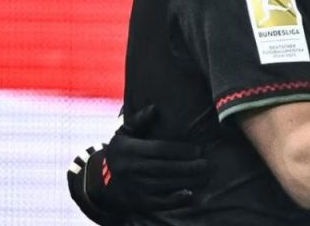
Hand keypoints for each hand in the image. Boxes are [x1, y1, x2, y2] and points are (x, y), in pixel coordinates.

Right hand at [95, 105, 209, 210]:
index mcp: (129, 149)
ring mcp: (133, 186)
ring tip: (206, 177)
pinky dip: (176, 200)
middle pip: (165, 168)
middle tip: (209, 164)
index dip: (181, 150)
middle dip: (189, 167)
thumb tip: (154, 108)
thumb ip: (139, 120)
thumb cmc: (121, 150)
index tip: (199, 150)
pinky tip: (193, 195)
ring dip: (188, 182)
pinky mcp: (137, 201)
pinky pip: (159, 202)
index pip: (159, 149)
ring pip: (165, 185)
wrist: (100, 179)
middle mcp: (131, 168)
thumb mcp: (124, 132)